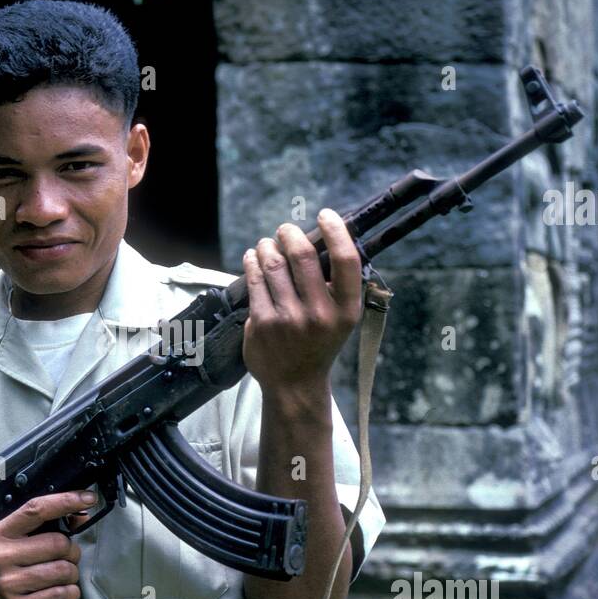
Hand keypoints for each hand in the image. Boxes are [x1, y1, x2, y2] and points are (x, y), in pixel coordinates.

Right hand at [0, 490, 93, 598]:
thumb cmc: (4, 578)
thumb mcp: (14, 549)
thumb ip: (43, 530)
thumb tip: (80, 516)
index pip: (36, 509)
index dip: (66, 501)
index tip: (89, 498)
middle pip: (58, 543)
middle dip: (72, 553)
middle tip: (67, 561)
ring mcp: (6, 583)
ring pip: (63, 570)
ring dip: (72, 576)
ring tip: (62, 580)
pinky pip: (60, 595)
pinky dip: (71, 594)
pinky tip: (63, 594)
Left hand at [240, 209, 362, 397]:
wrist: (295, 383)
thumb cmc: (319, 342)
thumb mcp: (341, 319)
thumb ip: (336, 285)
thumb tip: (324, 238)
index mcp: (346, 310)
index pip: (346, 259)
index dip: (336, 230)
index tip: (326, 214)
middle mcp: (319, 314)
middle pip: (302, 255)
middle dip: (291, 233)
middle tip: (286, 230)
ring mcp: (288, 319)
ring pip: (273, 263)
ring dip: (267, 246)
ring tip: (266, 244)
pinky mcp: (261, 323)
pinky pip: (255, 280)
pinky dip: (252, 262)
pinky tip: (253, 258)